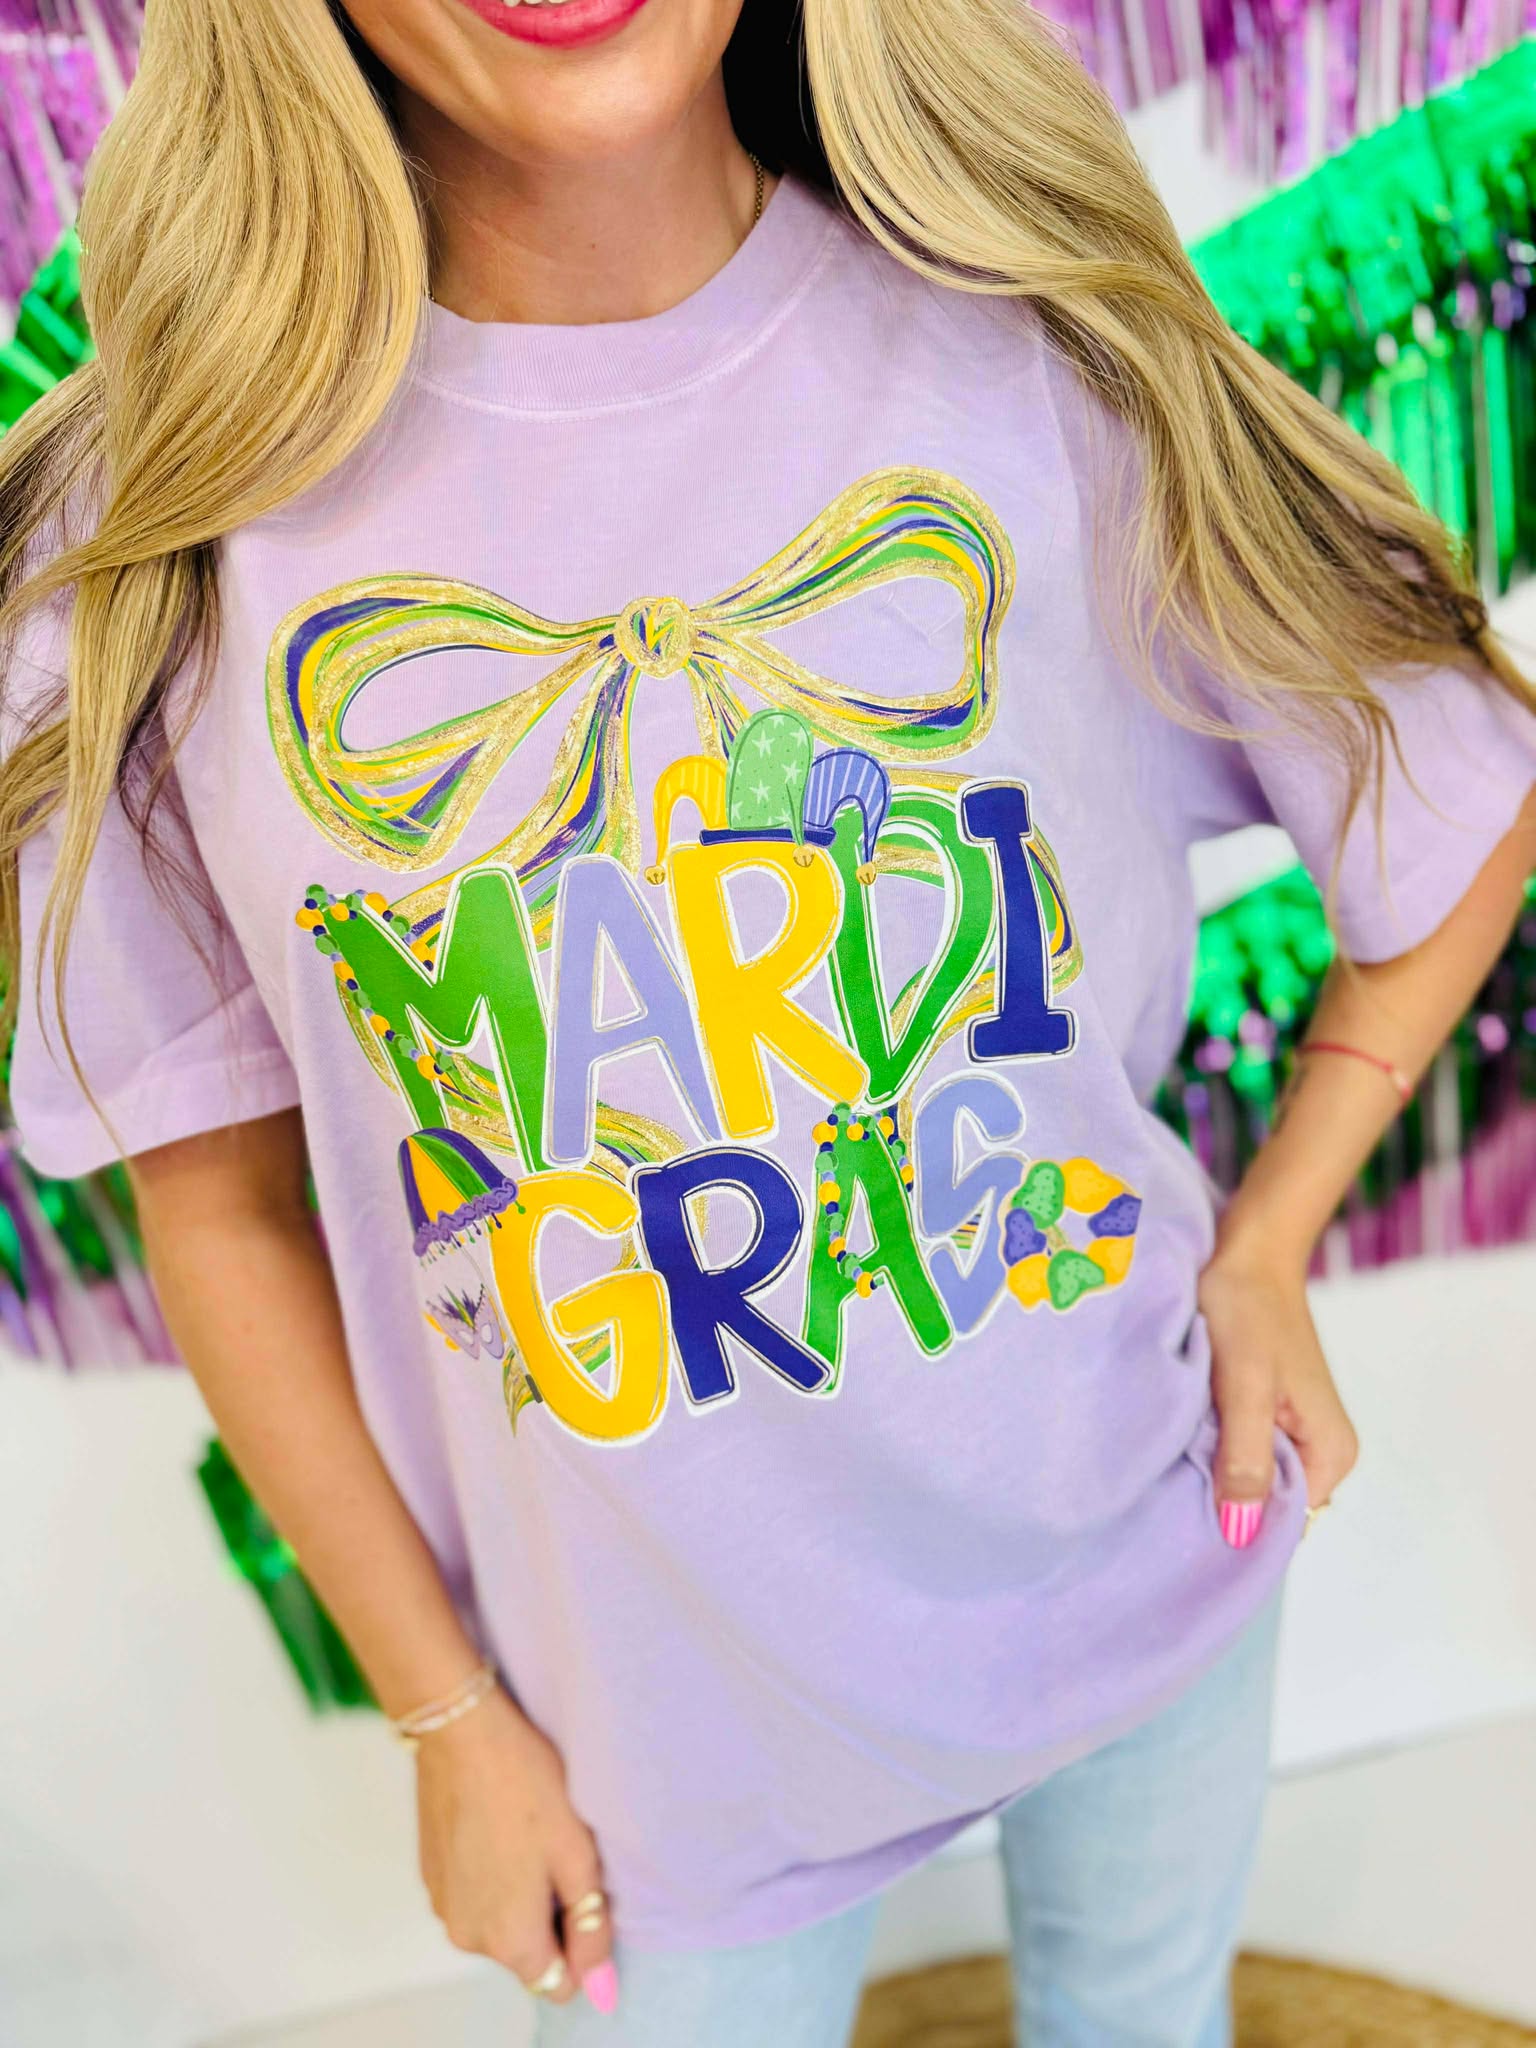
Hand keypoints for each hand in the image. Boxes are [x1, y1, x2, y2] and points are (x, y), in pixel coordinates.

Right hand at [415, 1685, 616, 2013]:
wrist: (462, 1732)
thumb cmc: (525, 1785)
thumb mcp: (576, 1855)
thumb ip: (590, 1928)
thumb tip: (601, 1990)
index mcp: (508, 1939)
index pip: (557, 1983)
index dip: (581, 1945)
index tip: (586, 1894)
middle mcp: (467, 1936)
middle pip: (527, 1954)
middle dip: (551, 1915)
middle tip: (561, 1853)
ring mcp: (443, 1906)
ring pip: (500, 1923)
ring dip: (522, 1894)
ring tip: (532, 1834)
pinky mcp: (431, 1877)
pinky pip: (475, 1896)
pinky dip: (493, 1874)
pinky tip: (504, 1826)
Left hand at [1197, 1250, 1358, 1546]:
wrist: (1248, 1250)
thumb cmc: (1249, 1308)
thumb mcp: (1245, 1385)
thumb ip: (1245, 1457)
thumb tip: (1240, 1532)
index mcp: (1331, 1453)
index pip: (1285, 1522)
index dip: (1237, 1522)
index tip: (1190, 1509)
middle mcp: (1319, 1449)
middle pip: (1264, 1502)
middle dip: (1221, 1493)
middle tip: (1174, 1474)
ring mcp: (1291, 1429)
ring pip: (1245, 1474)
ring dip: (1211, 1465)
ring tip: (1176, 1447)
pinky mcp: (1265, 1409)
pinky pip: (1236, 1446)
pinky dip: (1209, 1440)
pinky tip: (1182, 1428)